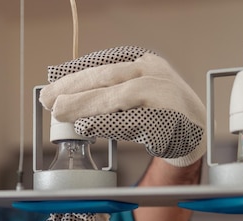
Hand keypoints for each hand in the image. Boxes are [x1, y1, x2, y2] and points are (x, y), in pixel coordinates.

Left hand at [39, 46, 205, 167]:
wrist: (195, 134)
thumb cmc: (158, 111)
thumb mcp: (132, 93)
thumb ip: (105, 90)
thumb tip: (61, 94)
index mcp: (145, 63)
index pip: (104, 63)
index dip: (75, 72)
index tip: (52, 83)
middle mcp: (155, 75)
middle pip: (108, 77)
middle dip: (73, 87)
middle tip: (47, 98)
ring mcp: (164, 97)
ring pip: (119, 96)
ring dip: (85, 104)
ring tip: (60, 111)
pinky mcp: (168, 122)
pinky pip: (133, 122)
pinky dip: (107, 124)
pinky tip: (86, 127)